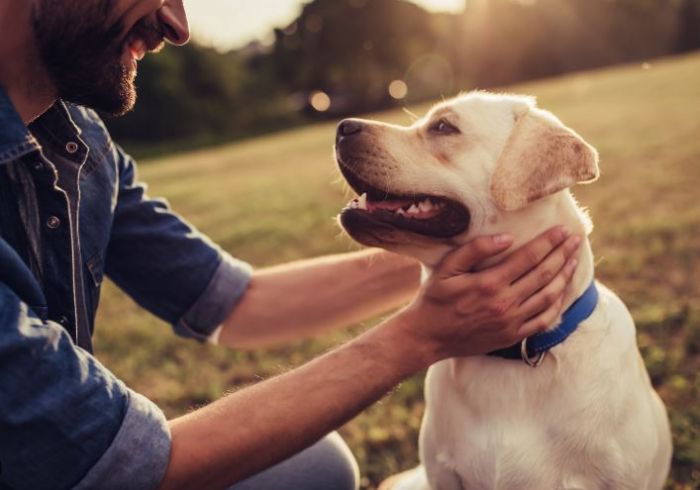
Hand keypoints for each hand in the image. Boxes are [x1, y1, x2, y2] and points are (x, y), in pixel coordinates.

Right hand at [396, 226, 581, 364]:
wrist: (428, 337)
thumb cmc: (435, 299)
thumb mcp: (447, 268)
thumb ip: (475, 250)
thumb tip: (506, 238)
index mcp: (489, 283)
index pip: (529, 258)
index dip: (548, 242)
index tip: (562, 230)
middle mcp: (504, 303)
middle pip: (544, 274)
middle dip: (562, 254)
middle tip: (576, 240)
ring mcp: (511, 322)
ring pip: (548, 296)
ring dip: (564, 277)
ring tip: (574, 261)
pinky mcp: (513, 336)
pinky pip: (543, 320)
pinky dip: (558, 305)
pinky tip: (562, 292)